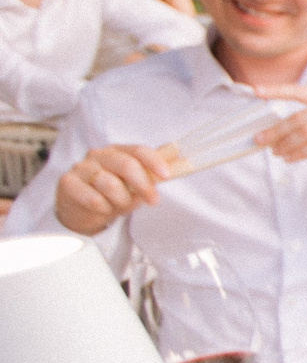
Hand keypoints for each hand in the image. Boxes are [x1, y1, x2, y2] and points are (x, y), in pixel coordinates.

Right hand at [55, 143, 172, 233]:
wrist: (81, 211)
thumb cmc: (111, 195)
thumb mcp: (134, 186)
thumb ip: (152, 175)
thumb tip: (182, 162)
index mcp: (117, 152)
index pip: (138, 151)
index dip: (154, 161)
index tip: (166, 175)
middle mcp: (98, 156)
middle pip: (126, 164)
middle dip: (143, 185)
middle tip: (153, 200)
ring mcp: (81, 168)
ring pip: (109, 183)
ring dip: (121, 200)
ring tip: (119, 205)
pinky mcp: (68, 183)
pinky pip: (93, 197)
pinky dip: (103, 207)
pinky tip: (103, 208)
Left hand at [253, 85, 306, 168]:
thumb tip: (279, 129)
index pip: (300, 91)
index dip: (277, 90)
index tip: (256, 91)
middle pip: (299, 118)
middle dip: (276, 130)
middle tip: (260, 139)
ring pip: (305, 134)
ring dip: (286, 145)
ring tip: (275, 152)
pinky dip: (299, 154)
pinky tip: (289, 158)